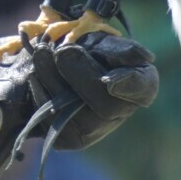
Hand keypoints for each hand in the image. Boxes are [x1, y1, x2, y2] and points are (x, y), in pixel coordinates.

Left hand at [27, 31, 158, 150]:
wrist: (51, 62)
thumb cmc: (84, 48)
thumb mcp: (100, 41)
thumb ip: (119, 48)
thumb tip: (145, 58)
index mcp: (138, 84)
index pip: (143, 89)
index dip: (130, 86)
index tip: (111, 81)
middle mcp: (120, 111)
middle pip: (105, 105)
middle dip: (78, 74)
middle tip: (61, 50)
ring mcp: (96, 129)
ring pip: (76, 115)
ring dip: (52, 79)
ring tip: (42, 53)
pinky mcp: (69, 138)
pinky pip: (53, 123)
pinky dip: (40, 95)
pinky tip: (35, 77)